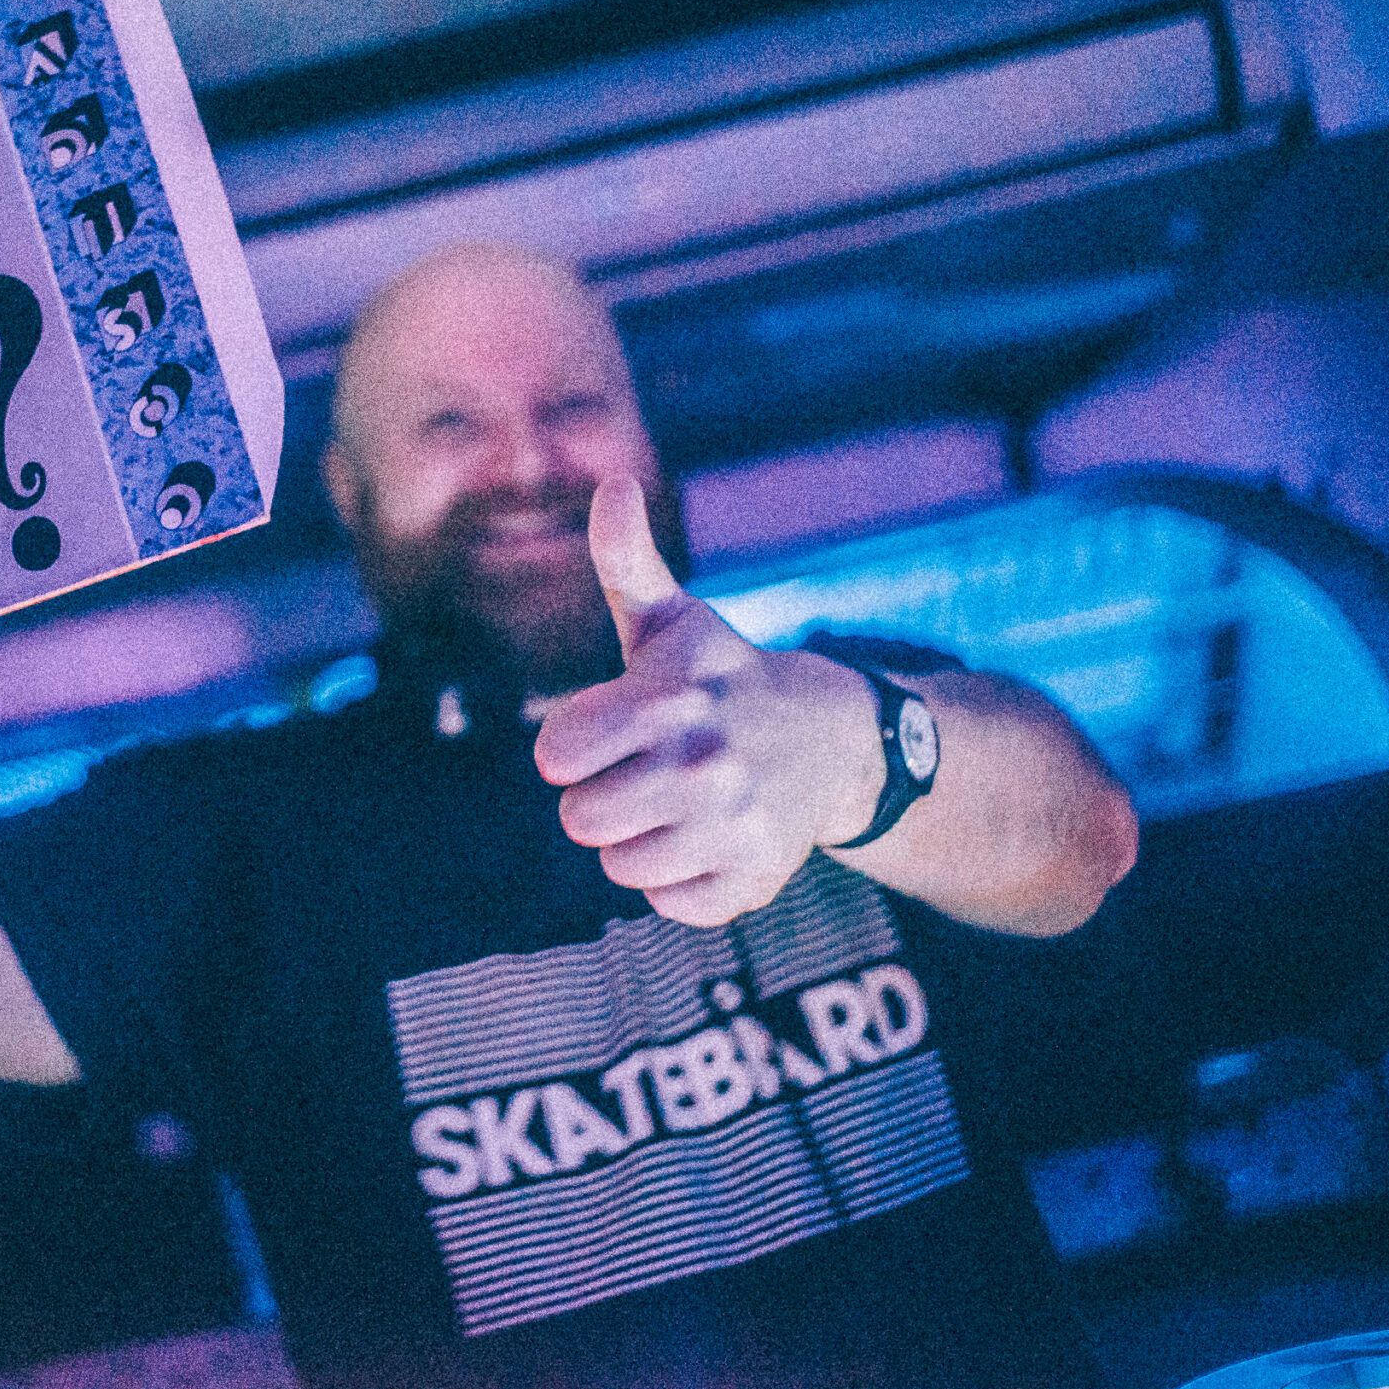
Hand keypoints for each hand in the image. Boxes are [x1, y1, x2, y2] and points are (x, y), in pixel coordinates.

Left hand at [532, 478, 884, 927]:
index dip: (571, 746)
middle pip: (579, 819)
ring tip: (677, 804)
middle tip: (645, 771)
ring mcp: (731, 828)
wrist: (833, 738)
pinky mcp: (754, 879)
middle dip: (601, 796)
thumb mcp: (672, 618)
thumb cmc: (723, 676)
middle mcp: (701, 765)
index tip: (609, 731)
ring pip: (619, 867)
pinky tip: (710, 839)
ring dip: (638, 840)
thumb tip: (611, 484)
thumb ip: (626, 558)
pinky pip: (671, 905)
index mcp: (665, 700)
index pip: (554, 755)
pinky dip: (681, 881)